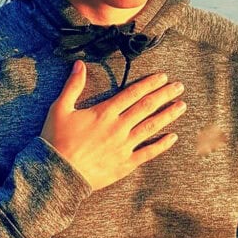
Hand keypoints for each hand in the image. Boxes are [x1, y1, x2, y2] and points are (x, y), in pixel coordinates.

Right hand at [41, 60, 185, 190]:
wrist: (58, 173)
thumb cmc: (56, 140)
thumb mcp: (60, 108)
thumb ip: (73, 86)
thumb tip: (79, 64)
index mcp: (104, 112)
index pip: (132, 93)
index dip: (149, 83)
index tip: (163, 77)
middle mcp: (118, 127)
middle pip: (147, 107)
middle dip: (165, 95)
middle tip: (179, 87)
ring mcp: (124, 146)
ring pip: (151, 127)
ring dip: (168, 115)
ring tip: (181, 106)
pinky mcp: (125, 163)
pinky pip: (148, 152)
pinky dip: (162, 145)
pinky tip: (173, 137)